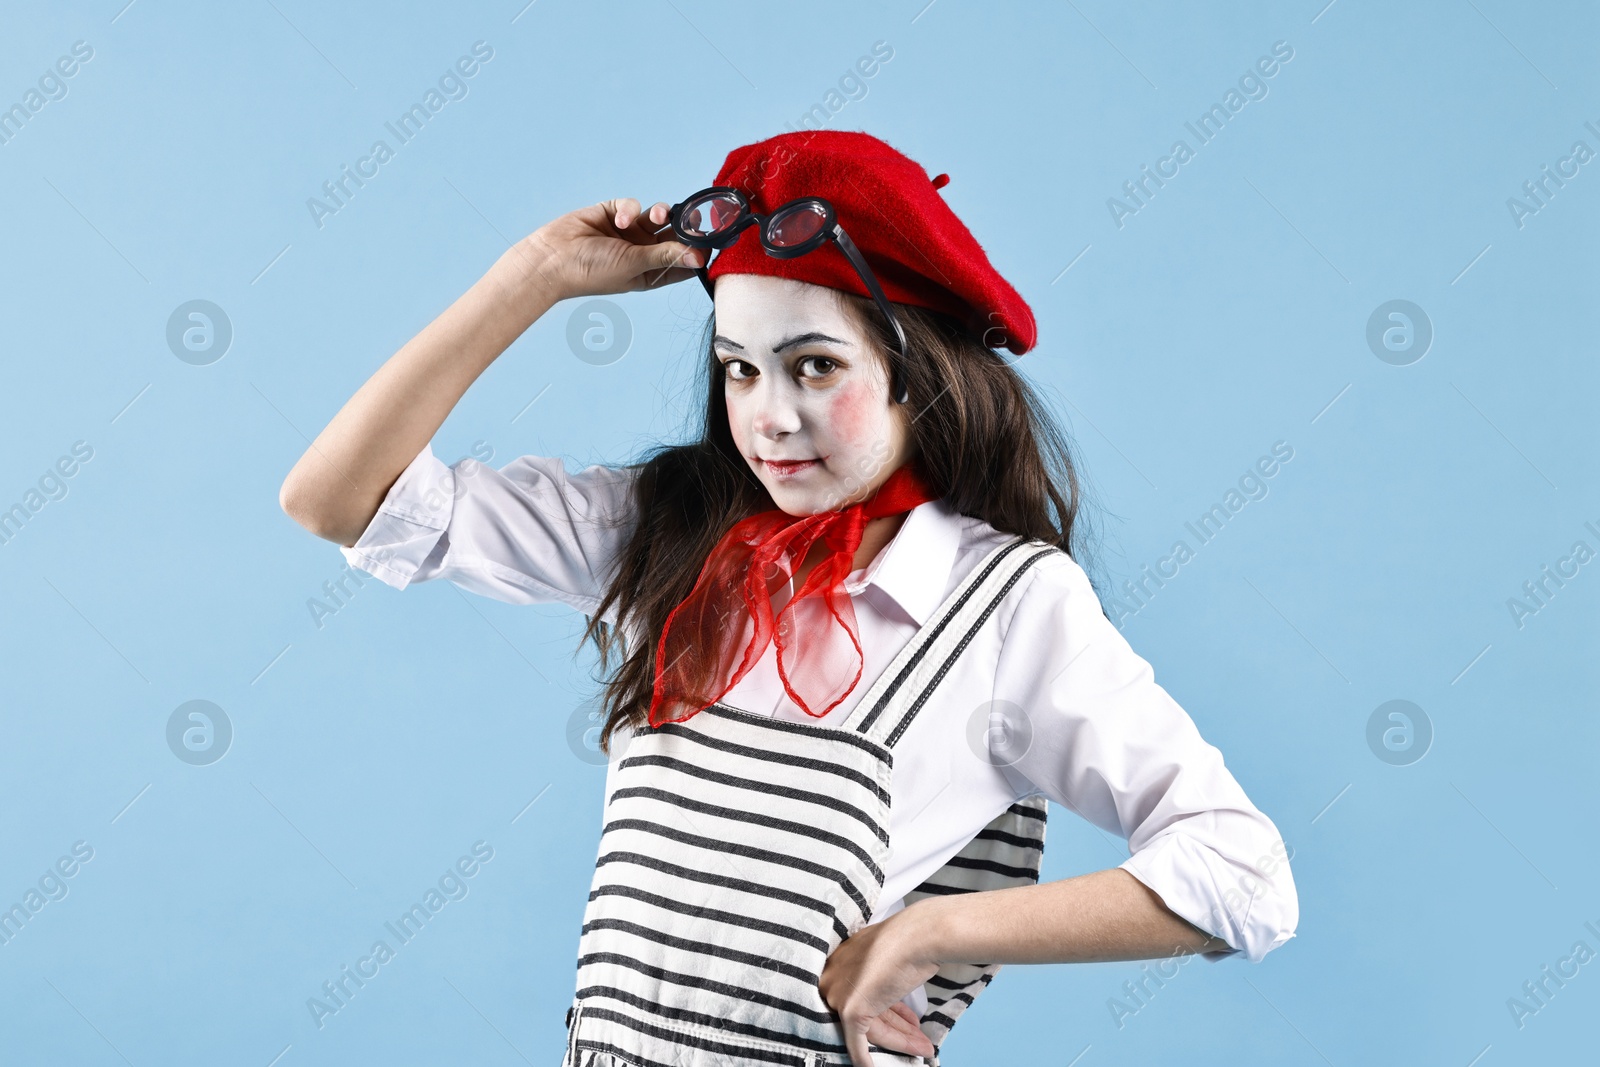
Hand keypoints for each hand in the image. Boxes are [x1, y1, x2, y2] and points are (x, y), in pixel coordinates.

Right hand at [524, 197, 702, 302]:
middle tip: (698, 218)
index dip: (699, 252)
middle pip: (674, 237)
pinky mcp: (613, 213)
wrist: (553, 258)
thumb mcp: (634, 266)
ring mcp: (628, 233)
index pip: (683, 263)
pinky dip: (628, 209)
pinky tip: (618, 219)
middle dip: (685, 228)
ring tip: (656, 216)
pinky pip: (632, 206)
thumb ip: (666, 256)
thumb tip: (699, 257)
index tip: (716, 241)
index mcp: (650, 273)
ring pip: (657, 218)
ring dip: (660, 214)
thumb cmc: (592, 272)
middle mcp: (642, 253)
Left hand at [819, 903, 940, 1065]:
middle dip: (899, 1029)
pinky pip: (857, 1045)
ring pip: (870, 1029)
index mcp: (841, 958)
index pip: (864, 994)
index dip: (890, 1011)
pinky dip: (865, 1060)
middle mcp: (833, 976)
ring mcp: (839, 994)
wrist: (919, 936)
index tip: (907, 1021)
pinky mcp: (850, 1011)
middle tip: (920, 1038)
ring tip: (924, 1047)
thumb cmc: (911, 938)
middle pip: (869, 1013)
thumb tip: (888, 989)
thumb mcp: (889, 956)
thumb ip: (880, 974)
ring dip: (901, 1041)